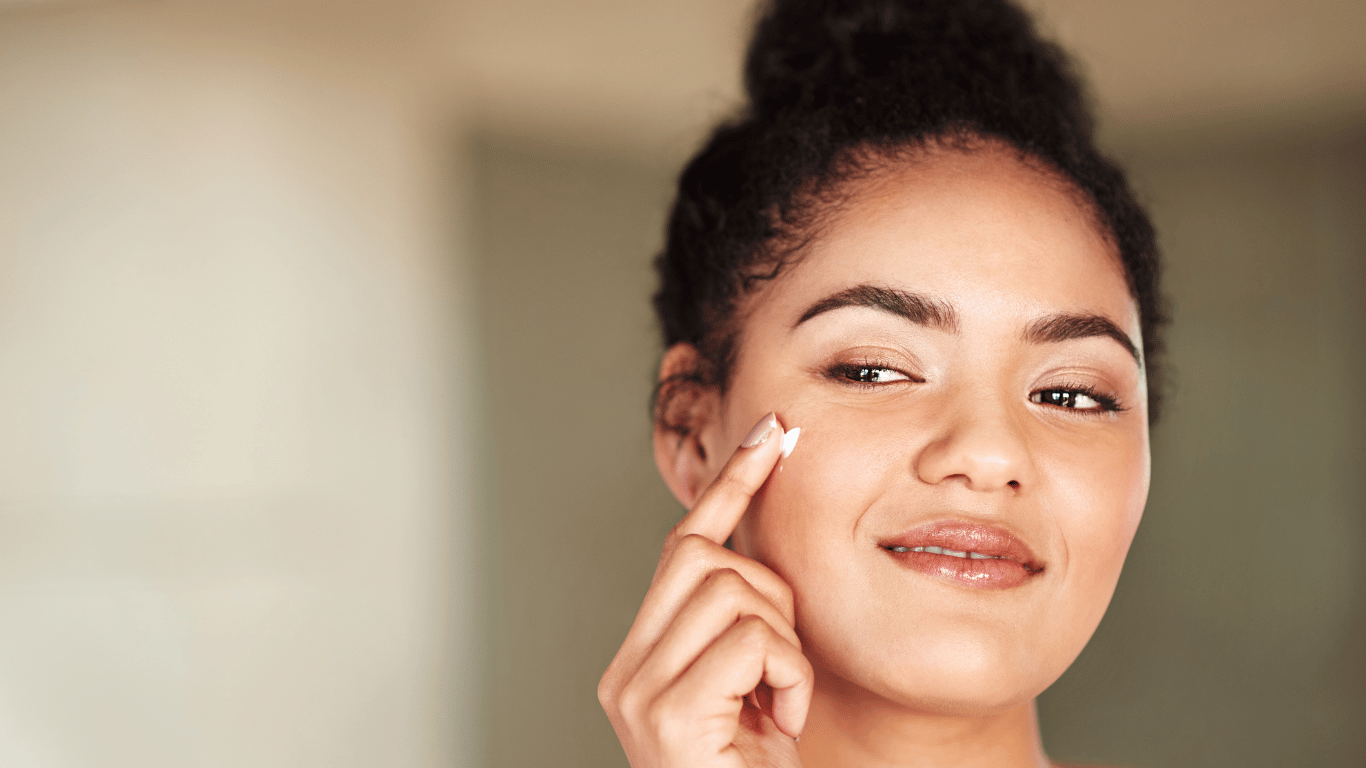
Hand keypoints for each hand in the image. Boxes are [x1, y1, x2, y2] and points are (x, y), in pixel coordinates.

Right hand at [599, 413, 811, 767]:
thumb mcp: (758, 696)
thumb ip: (749, 633)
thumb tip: (766, 556)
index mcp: (642, 661)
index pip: (680, 549)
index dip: (729, 488)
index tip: (771, 436)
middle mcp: (626, 671)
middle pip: (703, 557)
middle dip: (767, 593)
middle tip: (782, 669)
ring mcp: (638, 693)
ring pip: (733, 590)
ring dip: (784, 646)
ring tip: (782, 710)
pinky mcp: (667, 714)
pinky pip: (750, 639)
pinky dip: (789, 676)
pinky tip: (783, 725)